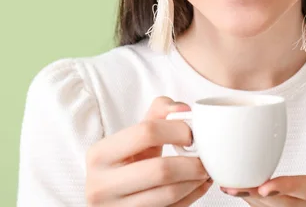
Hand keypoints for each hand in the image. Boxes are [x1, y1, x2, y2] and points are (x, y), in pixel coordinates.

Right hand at [85, 97, 211, 205]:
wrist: (108, 194)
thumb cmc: (125, 160)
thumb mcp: (133, 135)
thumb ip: (158, 113)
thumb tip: (184, 110)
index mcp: (99, 154)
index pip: (145, 133)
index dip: (177, 130)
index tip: (191, 133)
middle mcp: (102, 185)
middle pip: (161, 170)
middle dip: (191, 162)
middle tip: (205, 156)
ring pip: (170, 194)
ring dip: (196, 180)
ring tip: (205, 169)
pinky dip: (193, 195)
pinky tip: (199, 183)